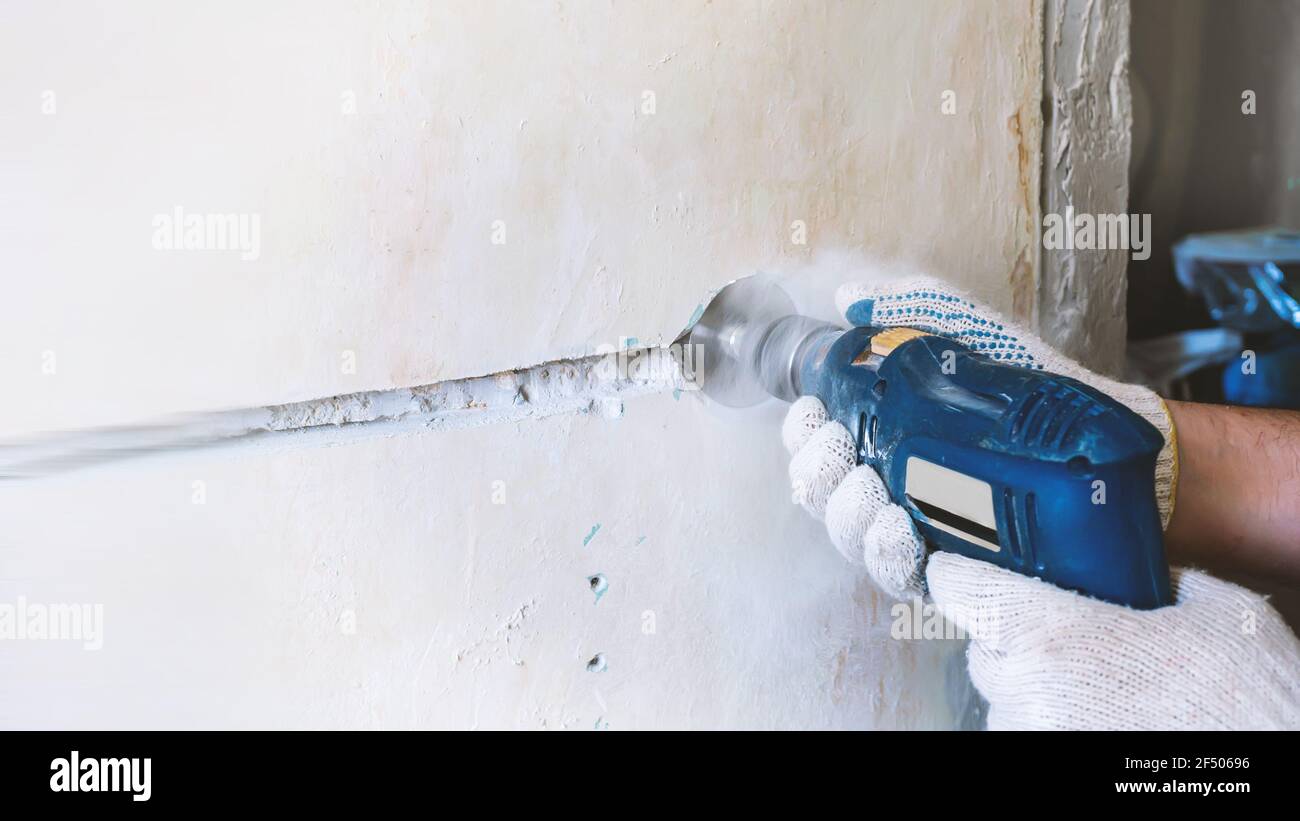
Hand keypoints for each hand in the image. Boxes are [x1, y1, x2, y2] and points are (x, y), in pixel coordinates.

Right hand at [785, 276, 1178, 596]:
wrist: (1106, 450)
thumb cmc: (1040, 397)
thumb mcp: (976, 340)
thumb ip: (917, 311)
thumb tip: (852, 294)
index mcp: (885, 438)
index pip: (818, 444)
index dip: (801, 433)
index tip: (813, 412)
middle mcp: (892, 486)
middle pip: (821, 494)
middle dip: (815, 471)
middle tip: (839, 446)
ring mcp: (919, 529)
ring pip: (850, 537)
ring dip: (846, 513)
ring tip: (871, 488)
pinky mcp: (953, 568)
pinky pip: (900, 575)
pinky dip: (887, 553)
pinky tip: (898, 529)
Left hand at [927, 551, 1299, 729]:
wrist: (1278, 759)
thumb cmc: (1248, 695)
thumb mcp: (1217, 611)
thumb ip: (1164, 582)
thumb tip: (1152, 575)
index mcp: (1054, 634)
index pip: (962, 590)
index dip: (958, 574)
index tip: (957, 568)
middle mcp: (1030, 690)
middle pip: (984, 651)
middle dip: (1012, 639)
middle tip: (1059, 634)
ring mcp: (1038, 738)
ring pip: (1005, 703)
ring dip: (1032, 690)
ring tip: (1092, 687)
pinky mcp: (1052, 767)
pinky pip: (1029, 737)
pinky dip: (1050, 725)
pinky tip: (1099, 721)